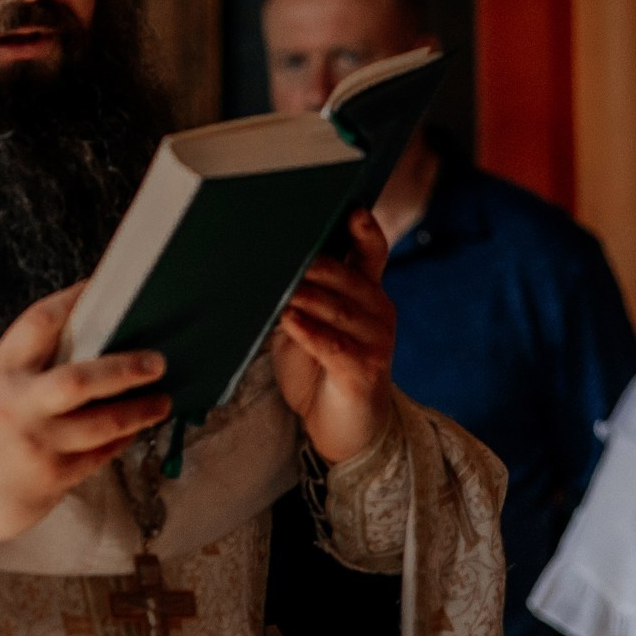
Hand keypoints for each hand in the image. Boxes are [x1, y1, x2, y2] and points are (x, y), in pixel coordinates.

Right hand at [0, 285, 171, 543]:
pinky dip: (122, 439)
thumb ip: (31, 364)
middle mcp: (17, 406)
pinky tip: (132, 430)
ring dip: (139, 411)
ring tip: (160, 401)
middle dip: (125, 369)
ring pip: (103, 423)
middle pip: (80, 380)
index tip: (104, 290)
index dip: (76, 301)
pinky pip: (101, 454)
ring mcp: (37, 444)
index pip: (40, 324)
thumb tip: (94, 339)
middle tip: (156, 362)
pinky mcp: (53, 476)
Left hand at [272, 210, 397, 464]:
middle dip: (309, 264)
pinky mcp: (364, 370)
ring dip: (302, 296)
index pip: (371, 252)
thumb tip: (258, 268)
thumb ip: (294, 296)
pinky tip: (288, 319)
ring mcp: (376, 340)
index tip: (350, 209)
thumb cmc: (318, 370)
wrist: (342, 426)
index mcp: (365, 293)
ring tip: (274, 287)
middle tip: (274, 253)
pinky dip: (308, 331)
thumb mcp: (304, 325)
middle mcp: (377, 310)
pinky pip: (333, 344)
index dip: (363, 230)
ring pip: (336, 307)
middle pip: (344, 275)